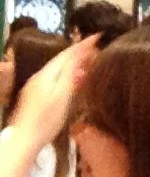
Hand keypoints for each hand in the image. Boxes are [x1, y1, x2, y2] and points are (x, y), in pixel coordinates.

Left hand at [7, 36, 99, 156]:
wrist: (25, 139)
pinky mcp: (35, 95)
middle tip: (96, 46)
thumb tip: (80, 59)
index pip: (67, 54)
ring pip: (57, 67)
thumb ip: (70, 76)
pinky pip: (53, 76)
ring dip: (73, 61)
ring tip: (89, 58)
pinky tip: (74, 76)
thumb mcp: (62, 97)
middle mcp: (39, 76)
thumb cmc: (46, 120)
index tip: (98, 36)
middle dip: (78, 51)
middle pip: (61, 59)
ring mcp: (35, 85)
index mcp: (46, 75)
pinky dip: (66, 71)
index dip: (82, 45)